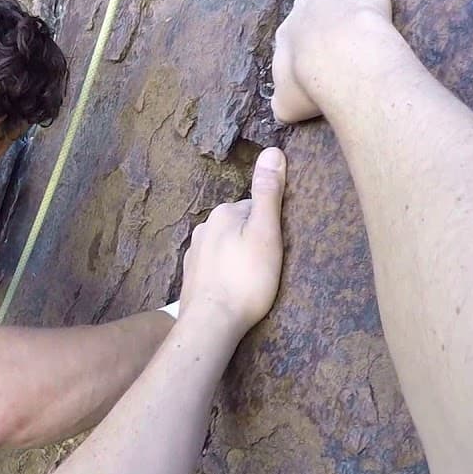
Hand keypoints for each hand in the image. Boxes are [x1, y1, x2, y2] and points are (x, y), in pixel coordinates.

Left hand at [179, 148, 286, 335]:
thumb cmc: (246, 279)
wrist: (211, 322)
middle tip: (269, 265)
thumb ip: (268, 193)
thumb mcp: (266, 233)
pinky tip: (236, 288)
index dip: (272, 226)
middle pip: (241, 226)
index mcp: (223, 213)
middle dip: (255, 240)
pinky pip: (217, 266)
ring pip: (228, 246)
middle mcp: (204, 227)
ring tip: (254, 279)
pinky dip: (228, 272)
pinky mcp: (192, 275)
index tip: (279, 246)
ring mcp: (195, 252)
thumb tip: (272, 151)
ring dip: (241, 257)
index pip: (257, 208)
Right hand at [272, 0, 393, 123]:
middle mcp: (297, 8)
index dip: (314, 46)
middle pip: (312, 10)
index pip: (296, 36)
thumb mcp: (288, 105)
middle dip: (328, 22)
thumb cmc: (316, 83)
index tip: (331, 58)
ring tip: (365, 17)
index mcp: (284, 35)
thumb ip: (282, 104)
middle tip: (350, 40)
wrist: (342, 56)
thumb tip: (280, 110)